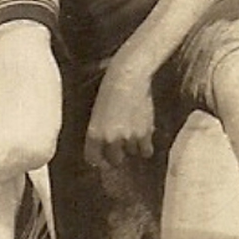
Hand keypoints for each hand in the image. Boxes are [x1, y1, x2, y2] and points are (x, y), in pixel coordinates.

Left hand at [84, 53, 155, 167]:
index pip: (93, 158)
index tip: (104, 161)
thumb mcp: (97, 111)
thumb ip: (100, 130)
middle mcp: (110, 139)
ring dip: (133, 147)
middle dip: (117, 156)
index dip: (99, 161)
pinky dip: (146, 147)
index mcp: (94, 133)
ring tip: (133, 133)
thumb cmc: (110, 88)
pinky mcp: (144, 134)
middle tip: (121, 148)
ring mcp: (128, 138)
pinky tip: (145, 139)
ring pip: (132, 153)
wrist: (129, 77)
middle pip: (115, 160)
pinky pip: (146, 151)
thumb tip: (105, 144)